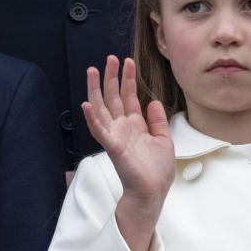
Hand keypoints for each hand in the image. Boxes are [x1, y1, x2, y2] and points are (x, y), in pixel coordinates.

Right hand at [83, 56, 174, 250]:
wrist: (153, 192)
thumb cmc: (157, 171)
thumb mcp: (164, 140)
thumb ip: (158, 121)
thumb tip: (153, 102)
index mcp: (134, 125)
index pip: (128, 96)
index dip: (127, 79)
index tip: (127, 61)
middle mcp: (122, 127)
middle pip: (113, 96)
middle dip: (111, 77)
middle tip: (109, 58)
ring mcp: (115, 135)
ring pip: (101, 107)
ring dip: (95, 89)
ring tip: (92, 71)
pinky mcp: (112, 146)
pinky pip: (99, 130)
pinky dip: (91, 117)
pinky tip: (87, 104)